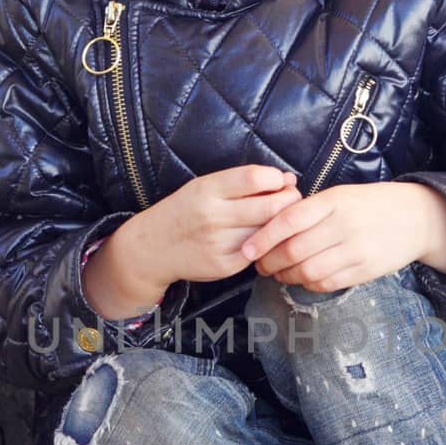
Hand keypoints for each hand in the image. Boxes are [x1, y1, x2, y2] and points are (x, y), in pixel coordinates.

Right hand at [125, 164, 303, 292]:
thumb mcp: (204, 186)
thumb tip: (287, 178)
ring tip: (278, 218)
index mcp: (207, 189)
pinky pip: (258, 252)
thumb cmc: (185, 211)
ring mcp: (218, 244)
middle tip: (292, 200)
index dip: (276, 178)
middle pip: (269, 207)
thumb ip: (243, 182)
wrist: (153, 247)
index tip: (281, 181)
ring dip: (281, 225)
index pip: (254, 178)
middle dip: (289, 201)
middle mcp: (212, 216)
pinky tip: (262, 238)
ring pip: (267, 231)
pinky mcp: (225, 266)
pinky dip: (266, 244)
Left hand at [240, 182, 445, 291]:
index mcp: (334, 201)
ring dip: (285, 276)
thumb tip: (269, 227)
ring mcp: (356, 250)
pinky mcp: (365, 271)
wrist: (416, 218)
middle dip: (269, 262)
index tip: (246, 249)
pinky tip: (302, 278)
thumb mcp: (340, 195)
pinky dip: (307, 284)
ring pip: (307, 271)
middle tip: (259, 264)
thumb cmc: (369, 205)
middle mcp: (344, 225)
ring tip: (278, 273)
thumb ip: (309, 210)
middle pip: (294, 251)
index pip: (289, 220)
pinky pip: (326, 283)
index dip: (264, 238)